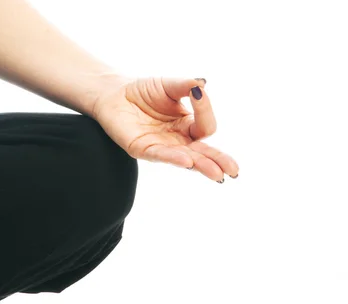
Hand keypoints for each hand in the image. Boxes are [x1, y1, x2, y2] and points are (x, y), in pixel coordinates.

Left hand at [92, 76, 238, 182]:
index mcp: (187, 125)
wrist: (114, 94)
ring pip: (186, 159)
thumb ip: (186, 86)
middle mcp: (177, 140)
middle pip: (202, 152)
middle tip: (233, 171)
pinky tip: (188, 161)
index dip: (205, 111)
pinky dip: (174, 158)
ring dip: (201, 165)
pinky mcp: (143, 149)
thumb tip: (202, 84)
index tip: (198, 92)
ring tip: (217, 174)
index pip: (205, 126)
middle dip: (218, 161)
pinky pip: (161, 155)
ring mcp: (161, 147)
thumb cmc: (143, 91)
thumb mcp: (169, 85)